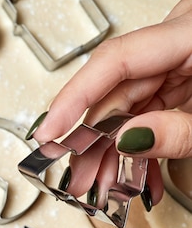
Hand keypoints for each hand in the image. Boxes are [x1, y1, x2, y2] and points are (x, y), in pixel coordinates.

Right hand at [30, 0, 191, 208]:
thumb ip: (180, 130)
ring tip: (109, 187)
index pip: (115, 61)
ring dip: (118, 151)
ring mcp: (185, 60)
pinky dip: (144, 145)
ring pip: (131, 105)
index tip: (49, 133)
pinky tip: (138, 176)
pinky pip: (153, 111)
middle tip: (79, 176)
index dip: (74, 99)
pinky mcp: (189, 80)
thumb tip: (127, 141)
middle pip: (119, 89)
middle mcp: (183, 40)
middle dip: (97, 140)